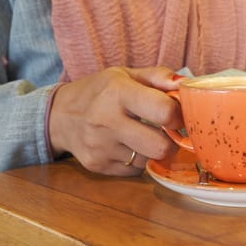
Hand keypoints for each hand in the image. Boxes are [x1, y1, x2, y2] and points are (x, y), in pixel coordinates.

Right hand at [48, 66, 183, 175]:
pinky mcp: (97, 166)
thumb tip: (185, 85)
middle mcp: (106, 121)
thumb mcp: (125, 74)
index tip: (175, 114)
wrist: (60, 115)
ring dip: (153, 150)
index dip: (178, 115)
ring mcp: (100, 147)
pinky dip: (138, 160)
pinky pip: (135, 171)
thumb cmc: (99, 91)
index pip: (164, 111)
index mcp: (117, 92)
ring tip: (143, 135)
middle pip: (160, 147)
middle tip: (167, 132)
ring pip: (149, 160)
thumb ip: (159, 77)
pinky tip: (128, 146)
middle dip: (171, 141)